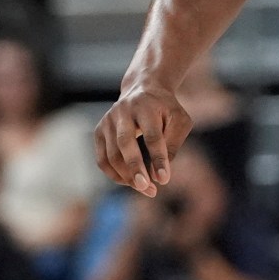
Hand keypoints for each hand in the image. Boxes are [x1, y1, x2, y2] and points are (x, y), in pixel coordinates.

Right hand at [94, 81, 193, 195]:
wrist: (143, 90)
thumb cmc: (166, 110)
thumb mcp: (179, 121)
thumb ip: (172, 145)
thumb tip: (159, 176)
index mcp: (145, 106)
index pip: (152, 135)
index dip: (158, 158)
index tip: (164, 179)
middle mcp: (122, 111)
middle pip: (125, 143)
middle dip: (136, 168)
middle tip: (148, 188)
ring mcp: (108, 121)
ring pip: (112, 155)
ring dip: (127, 177)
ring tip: (146, 189)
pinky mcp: (99, 131)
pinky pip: (102, 160)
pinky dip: (115, 175)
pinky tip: (130, 182)